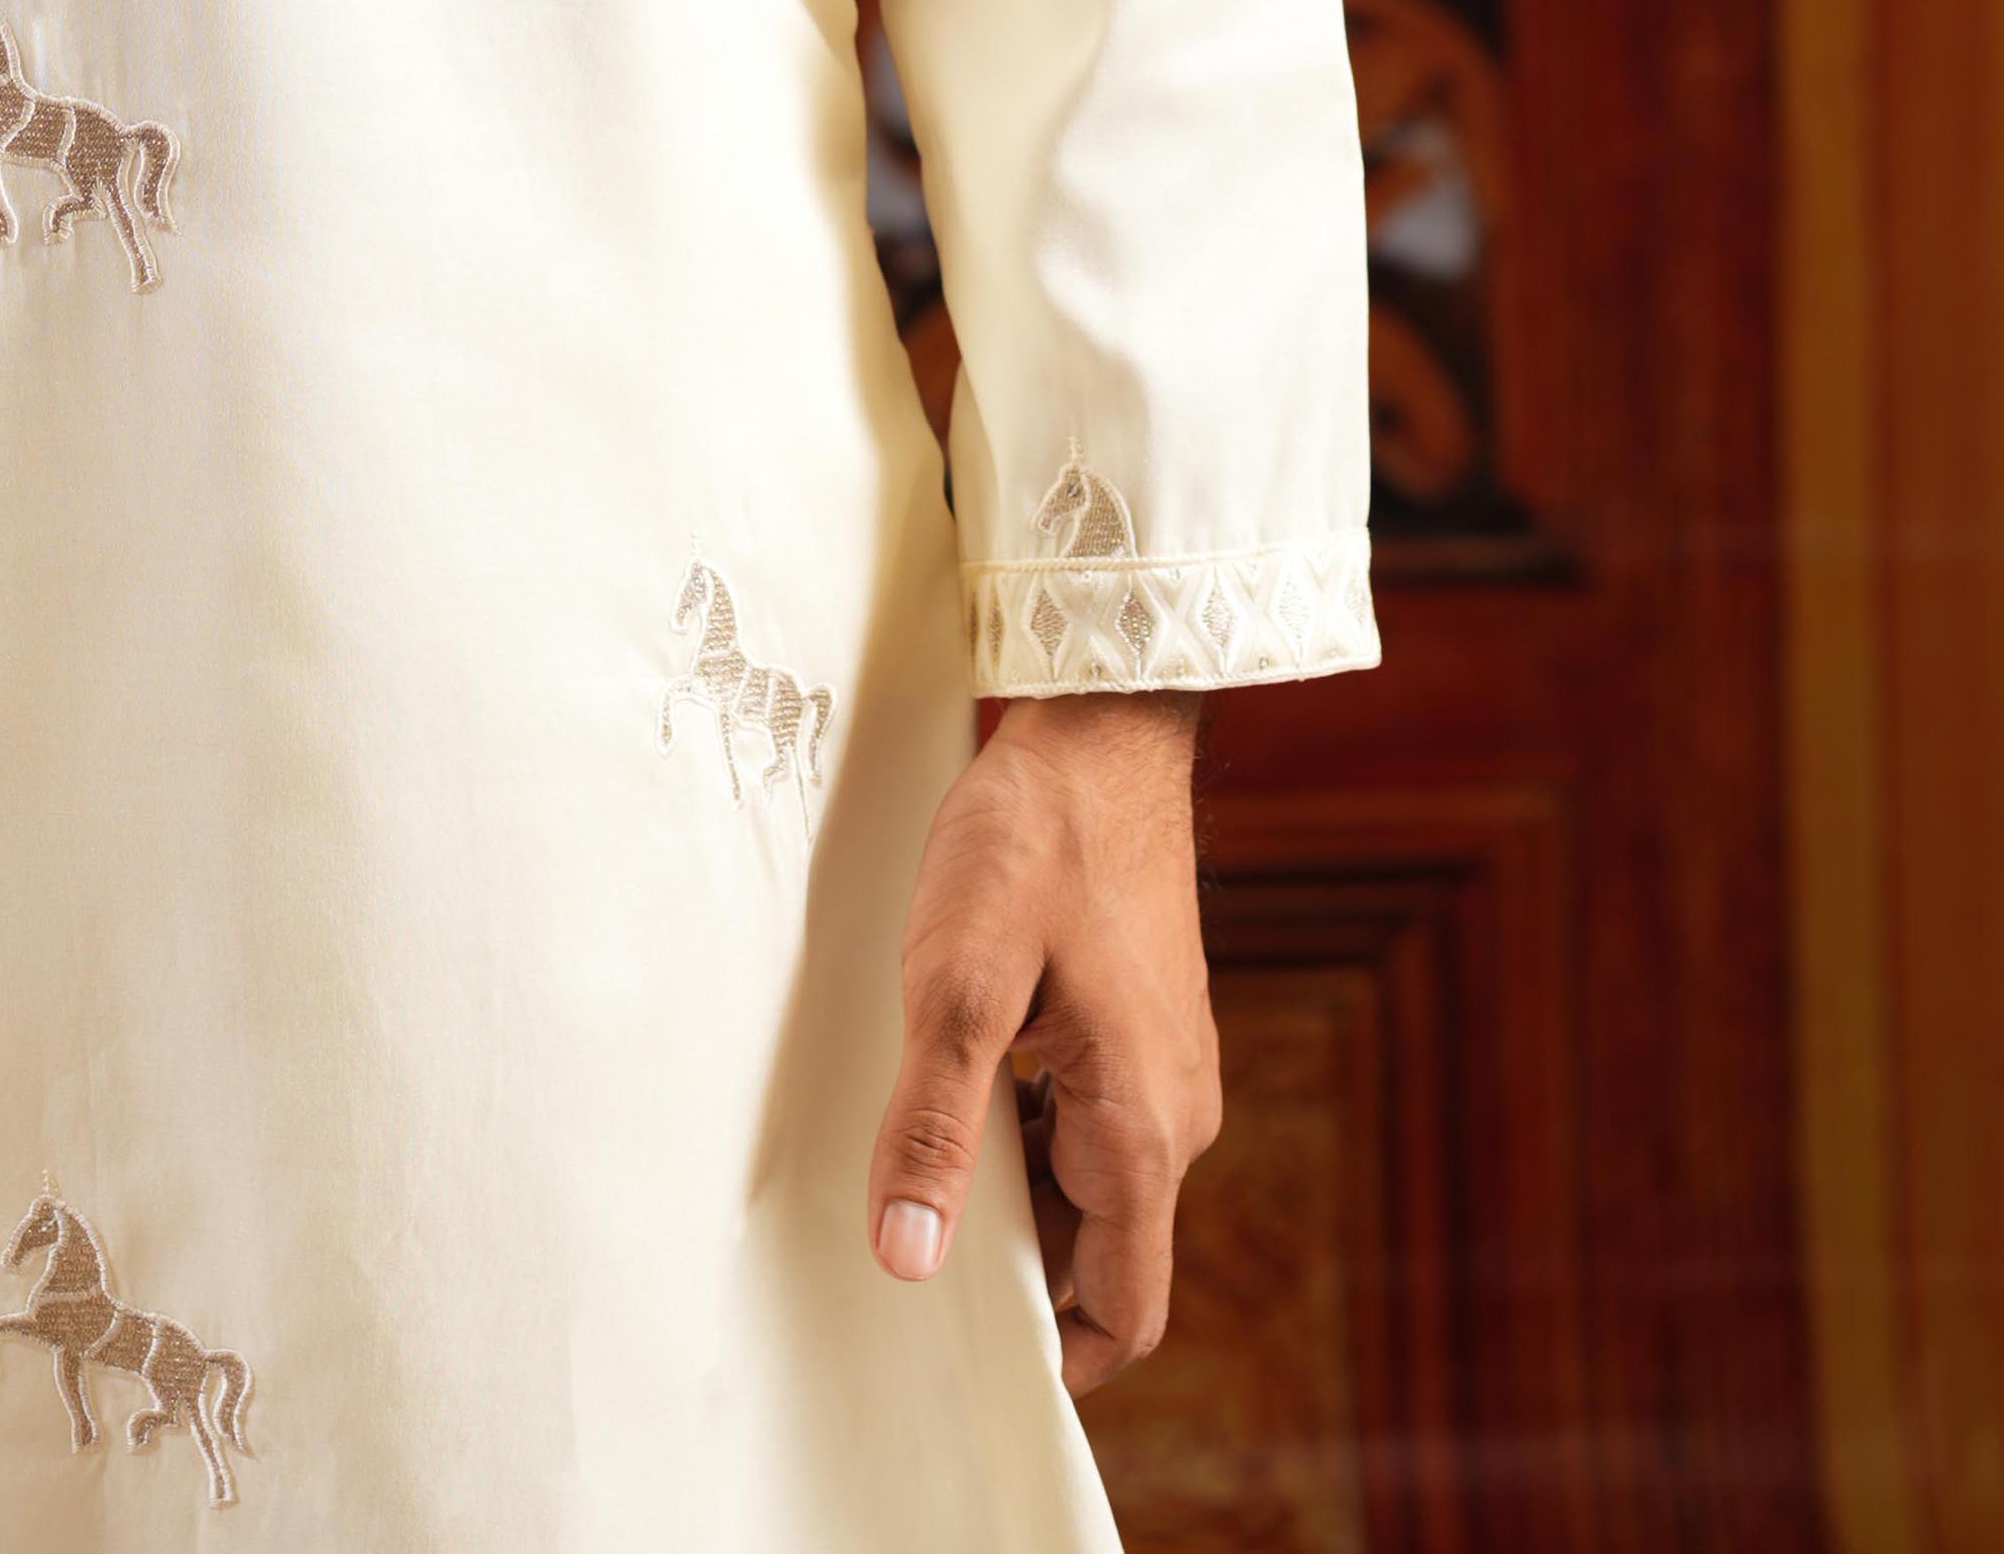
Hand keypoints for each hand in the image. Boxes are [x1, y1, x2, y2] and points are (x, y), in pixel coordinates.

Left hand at [865, 695, 1218, 1392]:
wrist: (1101, 728)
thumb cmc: (1036, 841)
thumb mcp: (960, 981)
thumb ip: (936, 1126)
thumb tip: (912, 1258)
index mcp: (1146, 1128)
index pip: (1127, 1308)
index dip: (1059, 1355)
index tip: (969, 1353)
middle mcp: (1176, 1113)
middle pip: (1101, 1248)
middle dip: (1016, 1262)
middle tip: (908, 1233)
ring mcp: (1167, 1064)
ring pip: (1090, 1178)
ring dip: (1014, 1183)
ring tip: (916, 1144)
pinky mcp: (1144, 1021)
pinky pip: (1090, 1114)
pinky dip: (1028, 1122)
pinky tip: (956, 1071)